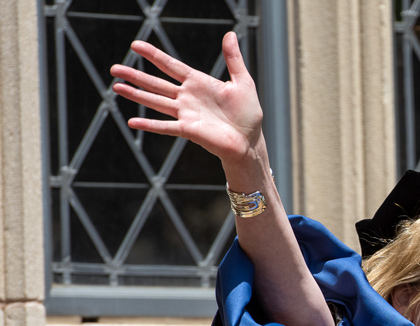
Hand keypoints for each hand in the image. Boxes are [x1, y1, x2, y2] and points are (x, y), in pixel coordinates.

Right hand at [110, 32, 263, 169]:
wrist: (250, 141)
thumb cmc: (248, 114)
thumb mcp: (243, 82)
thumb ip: (234, 59)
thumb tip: (230, 34)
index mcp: (198, 83)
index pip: (171, 65)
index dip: (154, 55)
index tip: (135, 45)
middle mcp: (187, 97)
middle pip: (156, 83)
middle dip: (135, 75)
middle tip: (114, 68)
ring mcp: (185, 114)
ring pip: (155, 101)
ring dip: (136, 94)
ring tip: (116, 87)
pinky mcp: (188, 130)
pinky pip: (165, 127)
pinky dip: (148, 124)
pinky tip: (132, 121)